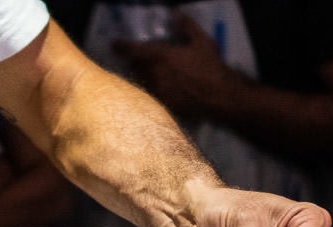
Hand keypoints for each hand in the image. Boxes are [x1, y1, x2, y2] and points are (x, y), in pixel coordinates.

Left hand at [112, 12, 238, 119]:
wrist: (219, 97)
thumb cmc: (210, 67)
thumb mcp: (202, 41)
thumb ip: (186, 26)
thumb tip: (176, 15)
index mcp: (160, 56)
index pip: (132, 50)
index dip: (121, 46)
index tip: (114, 45)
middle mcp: (154, 74)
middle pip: (134, 67)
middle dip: (134, 62)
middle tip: (137, 59)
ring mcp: (157, 92)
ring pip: (141, 82)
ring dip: (142, 76)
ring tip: (149, 74)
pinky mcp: (163, 106)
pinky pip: (151, 96)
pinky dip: (151, 90)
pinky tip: (159, 89)